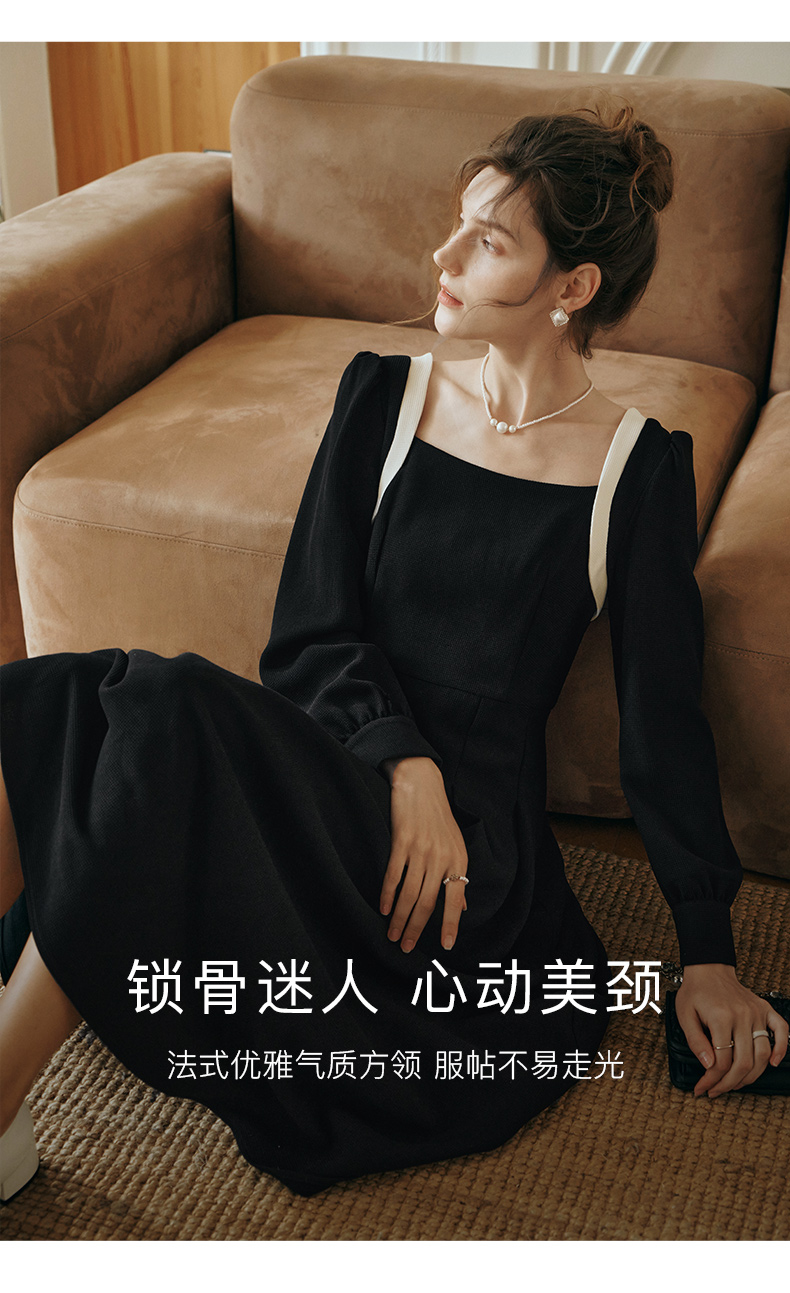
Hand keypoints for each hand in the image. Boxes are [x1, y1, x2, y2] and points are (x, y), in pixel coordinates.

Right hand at [379, 757, 467, 953]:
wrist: (421, 783)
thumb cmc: (438, 817)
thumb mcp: (455, 845)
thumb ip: (457, 876)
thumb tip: (462, 908)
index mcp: (458, 860)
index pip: (454, 899)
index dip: (450, 924)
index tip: (445, 946)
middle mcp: (441, 856)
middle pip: (428, 901)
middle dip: (416, 927)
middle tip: (406, 947)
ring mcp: (421, 849)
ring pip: (409, 892)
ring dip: (399, 917)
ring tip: (392, 934)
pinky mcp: (402, 840)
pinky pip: (393, 874)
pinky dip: (387, 893)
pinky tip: (382, 908)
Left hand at [675, 963, 788, 1097]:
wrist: (709, 969)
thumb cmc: (695, 992)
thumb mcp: (684, 1015)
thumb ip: (695, 1041)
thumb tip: (709, 1065)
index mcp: (721, 1017)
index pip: (721, 1060)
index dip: (712, 1079)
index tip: (702, 1088)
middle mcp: (742, 1016)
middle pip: (743, 1062)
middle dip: (729, 1083)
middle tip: (716, 1091)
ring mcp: (756, 1013)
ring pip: (762, 1054)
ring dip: (750, 1075)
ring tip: (735, 1083)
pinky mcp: (765, 1009)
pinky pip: (782, 1030)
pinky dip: (781, 1048)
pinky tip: (773, 1063)